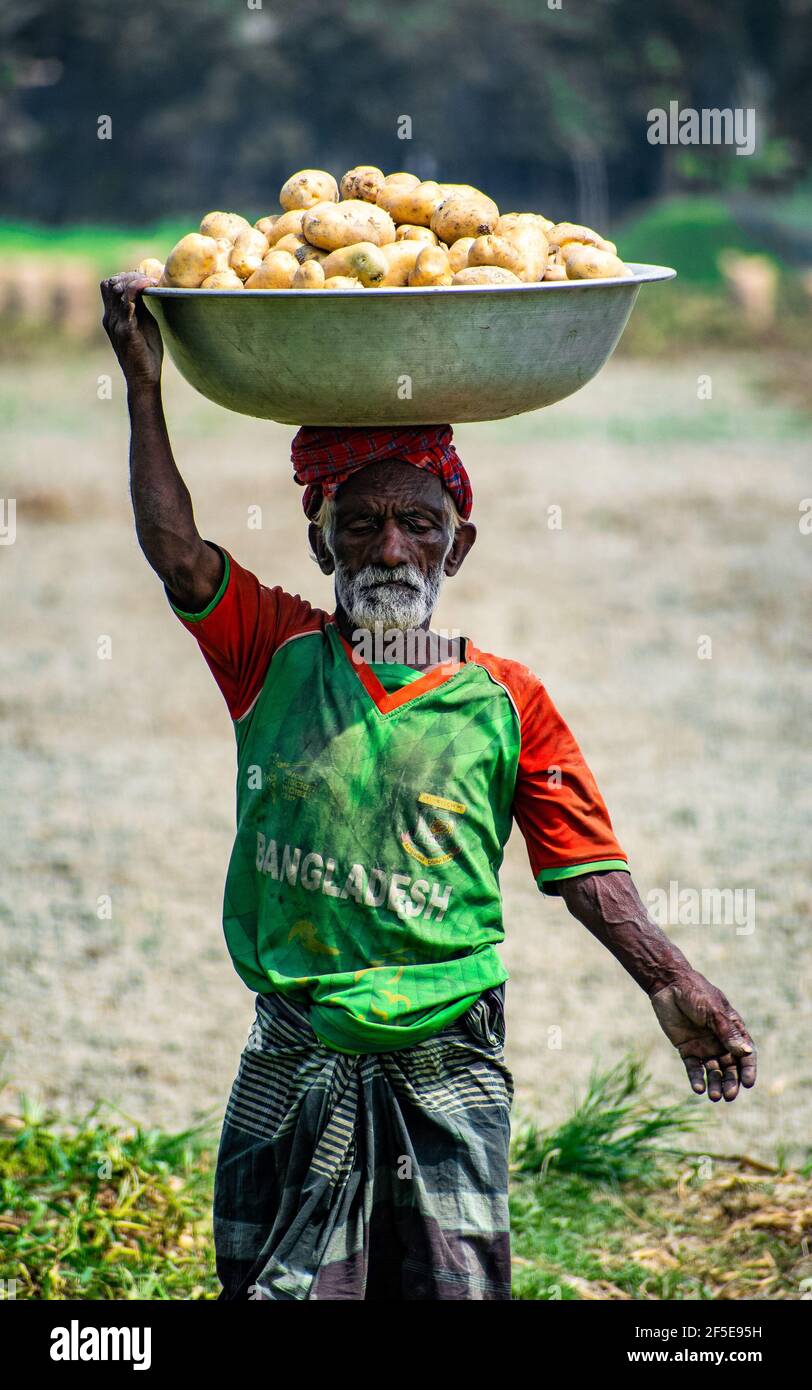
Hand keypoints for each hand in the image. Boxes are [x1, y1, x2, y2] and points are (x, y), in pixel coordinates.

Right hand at [100, 272, 163, 388]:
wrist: (144, 379)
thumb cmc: (146, 353)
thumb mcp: (144, 323)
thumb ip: (141, 306)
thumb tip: (147, 286)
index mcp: (112, 316)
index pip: (108, 285)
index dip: (125, 277)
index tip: (145, 278)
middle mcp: (110, 318)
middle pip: (110, 284)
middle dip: (129, 276)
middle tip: (149, 280)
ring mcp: (116, 324)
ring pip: (117, 290)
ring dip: (134, 280)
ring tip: (150, 282)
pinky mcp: (125, 331)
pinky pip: (127, 304)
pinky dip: (136, 290)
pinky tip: (148, 286)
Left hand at [650, 971, 756, 1101]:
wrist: (668, 984)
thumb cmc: (695, 993)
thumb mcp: (713, 1011)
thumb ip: (727, 1032)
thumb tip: (744, 1052)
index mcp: (732, 1030)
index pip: (745, 1054)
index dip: (748, 1069)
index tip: (748, 1083)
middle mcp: (720, 1041)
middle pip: (730, 1067)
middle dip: (731, 1082)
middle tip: (729, 1095)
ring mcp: (704, 1046)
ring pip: (713, 1071)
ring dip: (715, 1084)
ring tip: (714, 1096)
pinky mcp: (687, 1049)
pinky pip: (694, 1068)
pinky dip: (697, 1078)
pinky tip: (698, 1088)